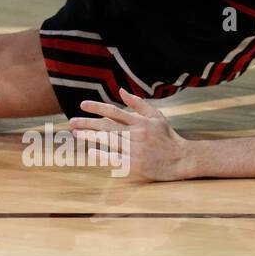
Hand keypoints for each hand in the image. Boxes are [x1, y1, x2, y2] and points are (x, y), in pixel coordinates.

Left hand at [68, 91, 191, 180]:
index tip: (82, 105)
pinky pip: (115, 159)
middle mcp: (136, 134)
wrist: (182, 159)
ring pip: (109, 141)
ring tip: (77, 134)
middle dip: (88, 123)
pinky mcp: (136, 164)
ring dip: (91, 137)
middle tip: (72, 121)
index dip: (97, 107)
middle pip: (107, 126)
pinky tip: (91, 152)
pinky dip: (103, 155)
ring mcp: (135, 149)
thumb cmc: (167, 137)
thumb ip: (138, 104)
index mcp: (140, 122)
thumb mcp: (156, 116)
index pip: (114, 112)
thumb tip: (121, 91)